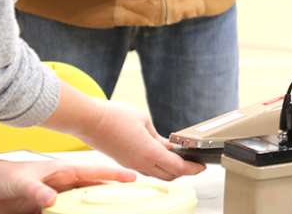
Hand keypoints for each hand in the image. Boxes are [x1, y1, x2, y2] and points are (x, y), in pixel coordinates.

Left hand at [0, 153, 134, 213]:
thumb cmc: (4, 176)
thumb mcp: (22, 182)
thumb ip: (37, 191)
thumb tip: (52, 200)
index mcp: (64, 172)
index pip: (95, 173)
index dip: (115, 175)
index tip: (133, 177)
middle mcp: (64, 185)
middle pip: (94, 190)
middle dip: (112, 193)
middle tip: (132, 198)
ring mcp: (58, 198)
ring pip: (83, 205)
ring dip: (95, 208)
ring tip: (112, 211)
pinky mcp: (48, 210)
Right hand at [78, 101, 205, 180]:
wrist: (89, 120)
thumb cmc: (114, 116)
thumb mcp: (144, 120)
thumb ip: (158, 136)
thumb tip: (167, 145)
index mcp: (149, 152)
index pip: (178, 167)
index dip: (193, 168)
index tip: (202, 165)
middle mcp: (141, 163)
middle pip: (170, 175)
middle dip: (184, 171)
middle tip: (194, 162)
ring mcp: (131, 164)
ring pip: (157, 174)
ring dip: (171, 169)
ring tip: (180, 158)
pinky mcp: (124, 161)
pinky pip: (146, 169)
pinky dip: (158, 165)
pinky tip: (162, 154)